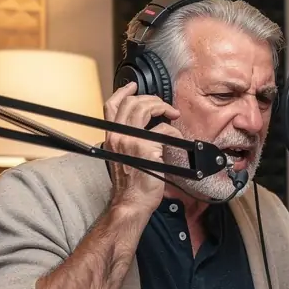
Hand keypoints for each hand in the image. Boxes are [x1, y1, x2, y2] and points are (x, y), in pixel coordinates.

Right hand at [104, 81, 182, 216]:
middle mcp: (118, 136)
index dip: (123, 92)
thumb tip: (144, 129)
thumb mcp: (123, 158)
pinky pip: (164, 129)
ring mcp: (131, 141)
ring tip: (172, 114)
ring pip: (145, 108)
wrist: (131, 202)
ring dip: (162, 107)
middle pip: (132, 103)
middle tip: (164, 107)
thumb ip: (128, 141)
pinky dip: (174, 131)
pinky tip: (177, 139)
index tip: (133, 86)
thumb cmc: (130, 185)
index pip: (112, 106)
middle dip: (152, 99)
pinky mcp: (146, 148)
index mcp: (111, 137)